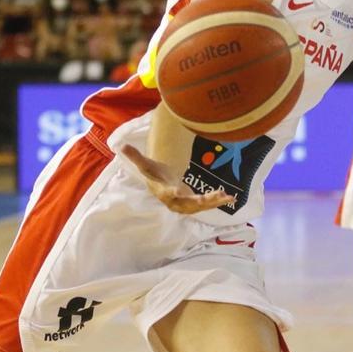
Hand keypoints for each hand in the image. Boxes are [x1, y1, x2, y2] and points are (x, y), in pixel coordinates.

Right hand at [120, 145, 234, 213]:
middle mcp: (175, 202)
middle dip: (201, 201)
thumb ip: (135, 156)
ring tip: (227, 196)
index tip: (179, 191)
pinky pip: (207, 205)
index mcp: (163, 191)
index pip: (168, 193)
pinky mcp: (195, 205)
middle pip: (189, 203)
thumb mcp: (145, 164)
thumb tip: (121, 145)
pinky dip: (219, 202)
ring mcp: (186, 205)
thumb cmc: (154, 173)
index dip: (172, 193)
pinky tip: (232, 198)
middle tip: (215, 196)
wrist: (162, 185)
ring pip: (201, 206)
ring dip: (214, 202)